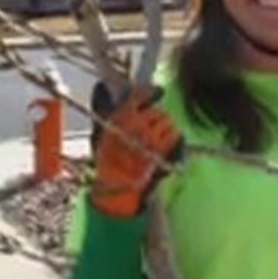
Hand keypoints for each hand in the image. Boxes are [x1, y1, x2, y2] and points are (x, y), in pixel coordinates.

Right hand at [91, 85, 182, 217]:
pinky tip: (166, 150)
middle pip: (156, 112)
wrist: (119, 189)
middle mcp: (136, 123)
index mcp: (120, 117)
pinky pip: (175, 136)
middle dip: (156, 121)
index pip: (139, 95)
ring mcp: (152, 135)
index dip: (149, 92)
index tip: (156, 92)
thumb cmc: (109, 163)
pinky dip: (174, 141)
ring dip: (165, 132)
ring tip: (156, 145)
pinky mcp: (164, 148)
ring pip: (167, 123)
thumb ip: (109, 110)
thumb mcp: (101, 134)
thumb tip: (110, 89)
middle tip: (151, 134)